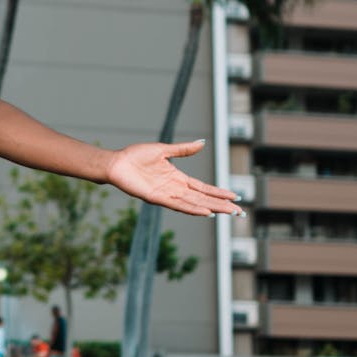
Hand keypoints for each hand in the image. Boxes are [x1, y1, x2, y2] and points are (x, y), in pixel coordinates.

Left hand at [106, 140, 241, 216]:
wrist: (116, 163)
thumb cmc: (135, 156)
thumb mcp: (164, 150)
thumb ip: (183, 149)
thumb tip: (203, 143)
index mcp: (177, 177)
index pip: (203, 188)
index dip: (219, 192)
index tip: (236, 197)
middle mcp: (174, 188)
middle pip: (203, 198)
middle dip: (222, 205)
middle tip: (240, 212)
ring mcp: (166, 194)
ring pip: (194, 203)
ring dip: (212, 208)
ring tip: (229, 213)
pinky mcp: (156, 198)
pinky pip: (177, 205)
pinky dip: (192, 208)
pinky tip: (205, 212)